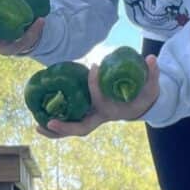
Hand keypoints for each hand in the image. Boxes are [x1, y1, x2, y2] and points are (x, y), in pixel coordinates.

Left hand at [36, 56, 159, 138]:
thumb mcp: (150, 87)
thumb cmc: (143, 96)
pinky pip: (69, 123)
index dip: (95, 85)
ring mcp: (91, 118)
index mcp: (112, 111)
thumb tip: (151, 58)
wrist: (139, 106)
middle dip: (65, 127)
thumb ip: (152, 74)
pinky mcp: (86, 115)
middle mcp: (99, 117)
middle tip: (49, 122)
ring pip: (72, 129)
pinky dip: (56, 126)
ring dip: (55, 131)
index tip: (93, 67)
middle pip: (81, 128)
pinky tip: (40, 120)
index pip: (100, 99)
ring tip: (37, 127)